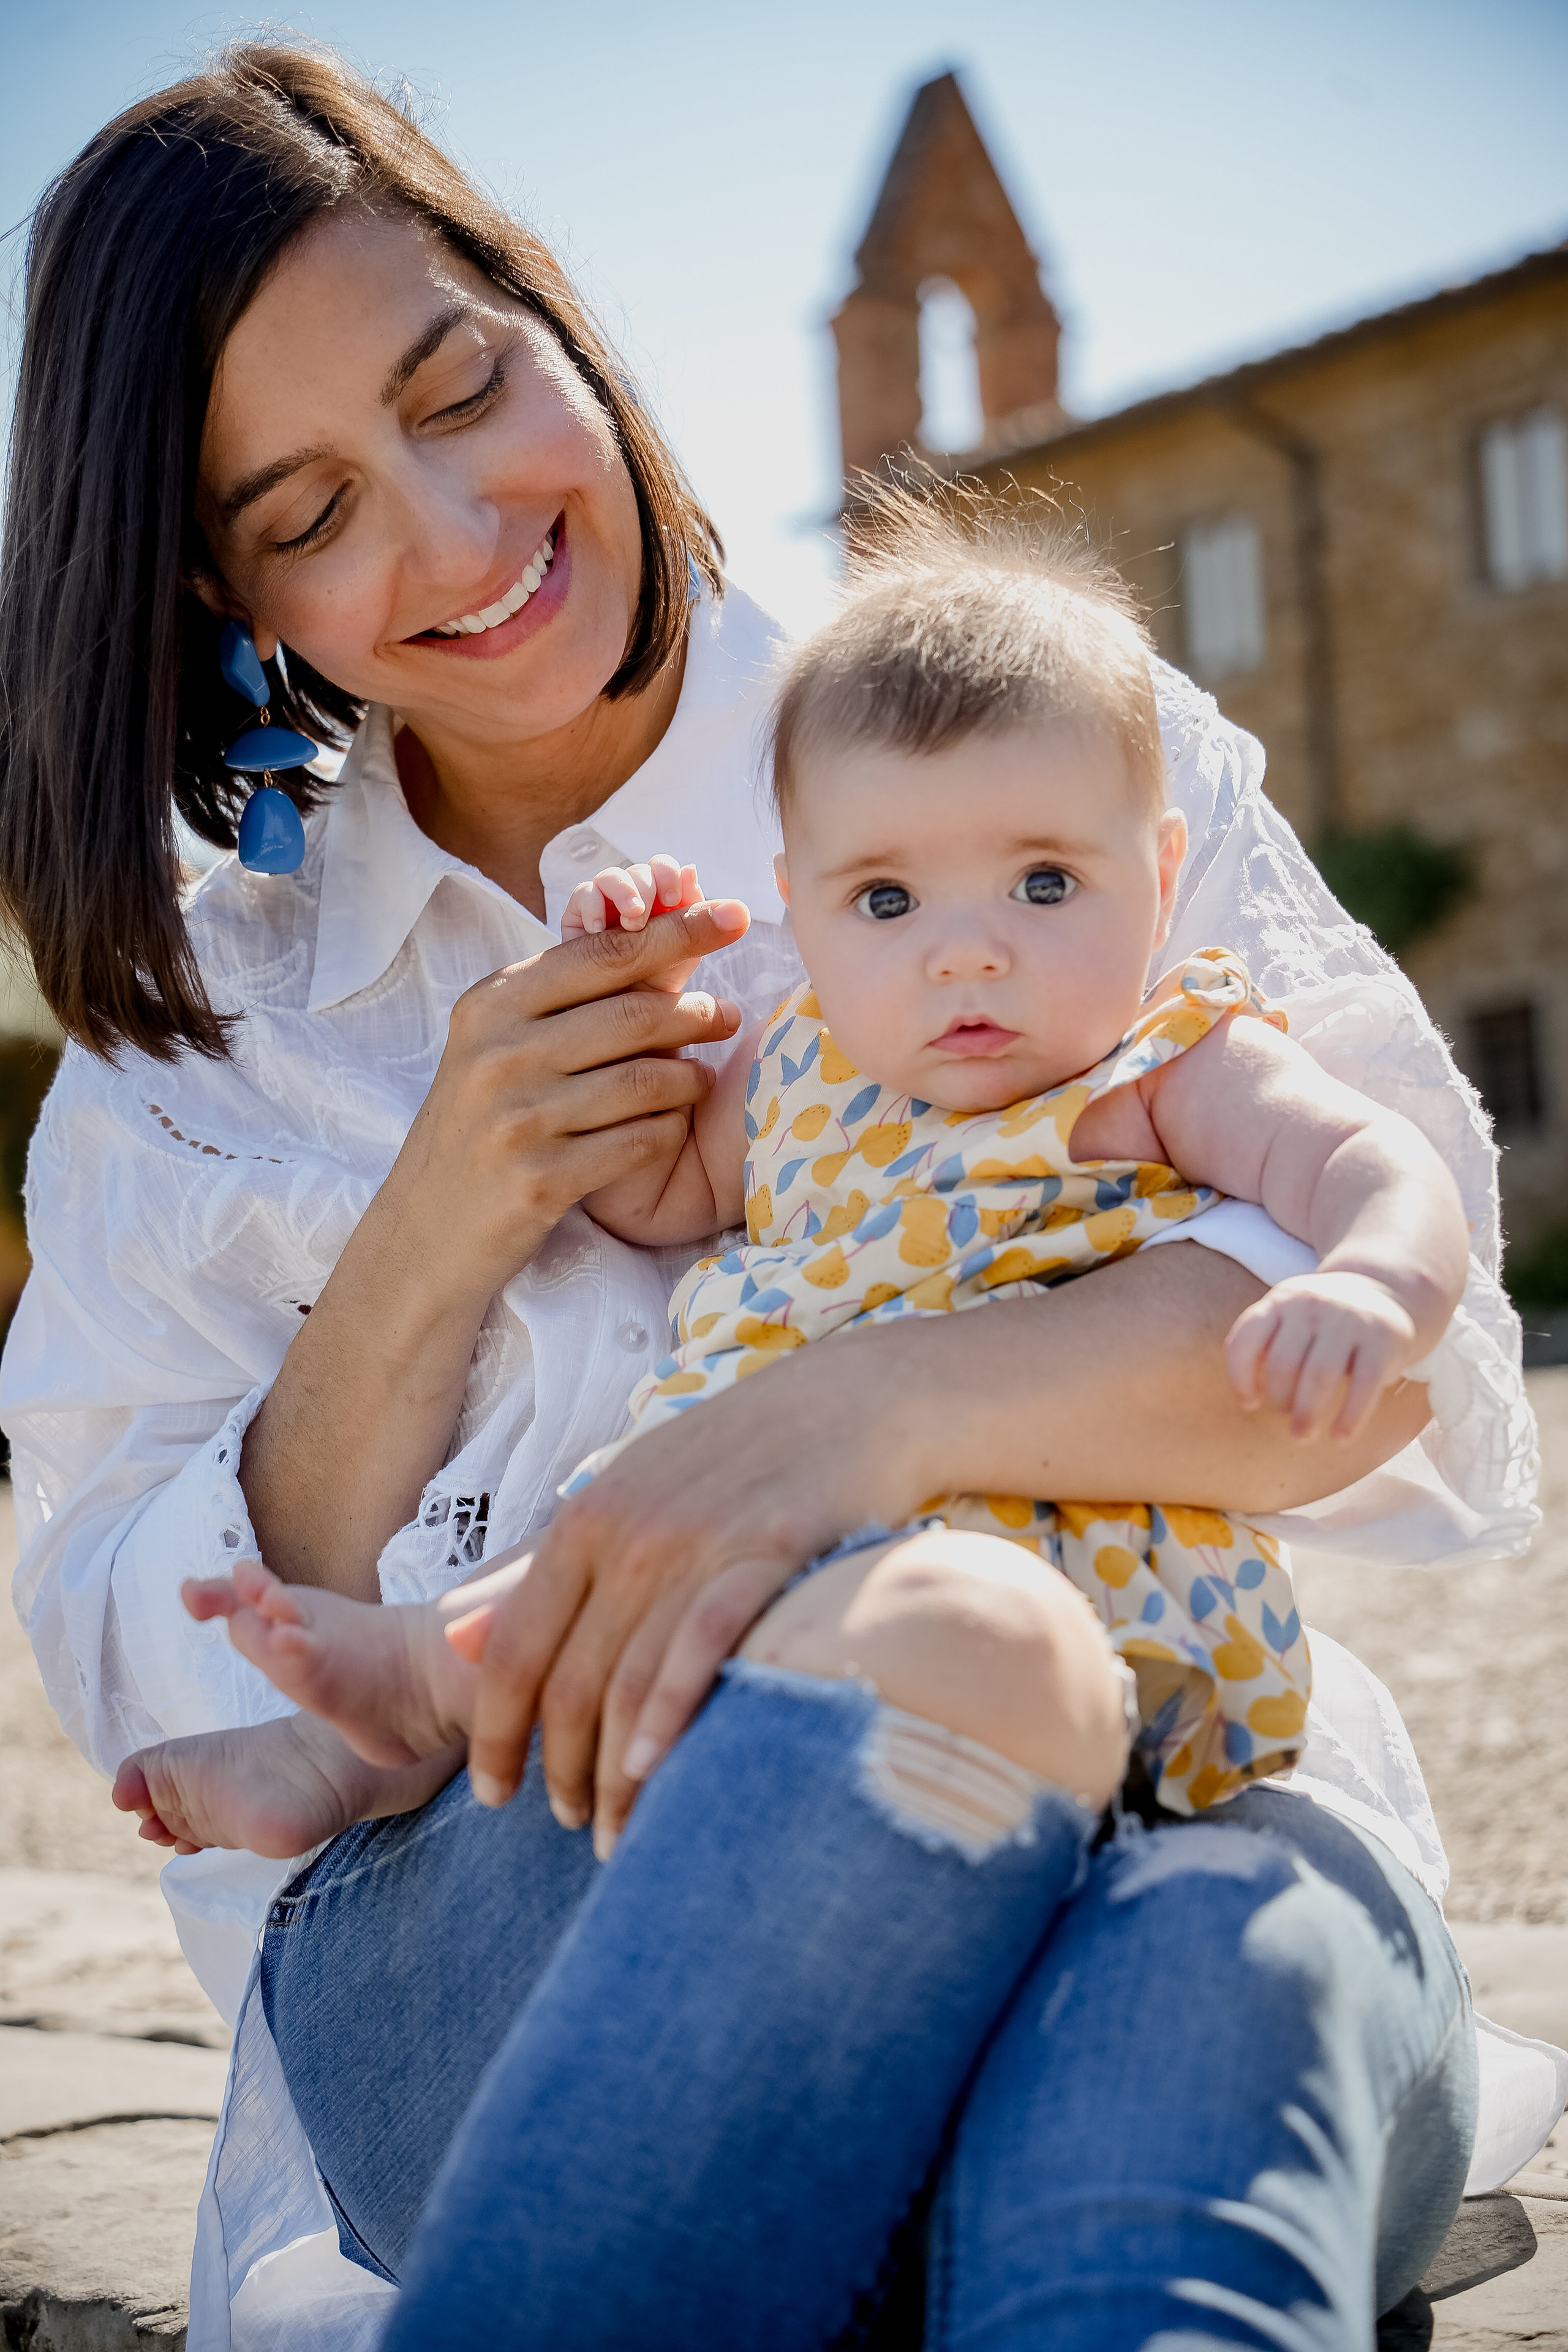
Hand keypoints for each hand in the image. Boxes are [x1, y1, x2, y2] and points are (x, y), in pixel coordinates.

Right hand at [372, 896, 749, 1310]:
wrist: (423, 1233)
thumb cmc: (478, 1129)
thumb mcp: (495, 1048)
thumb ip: (559, 999)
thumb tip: (654, 939)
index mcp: (490, 1006)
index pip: (602, 954)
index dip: (678, 930)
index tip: (734, 912)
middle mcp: (498, 1055)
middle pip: (633, 1015)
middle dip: (698, 1011)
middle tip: (727, 1015)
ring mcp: (517, 1120)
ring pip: (645, 1081)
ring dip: (689, 1079)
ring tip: (699, 1080)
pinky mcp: (540, 1181)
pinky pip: (639, 1142)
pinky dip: (667, 1132)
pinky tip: (669, 1129)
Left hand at [463, 1328, 925, 1856]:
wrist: (850, 1400)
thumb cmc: (734, 1457)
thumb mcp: (626, 1493)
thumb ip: (548, 1569)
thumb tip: (456, 1638)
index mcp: (583, 1521)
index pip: (514, 1650)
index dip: (495, 1734)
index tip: (492, 1796)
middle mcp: (628, 1534)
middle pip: (569, 1683)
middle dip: (561, 1771)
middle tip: (570, 1824)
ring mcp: (697, 1544)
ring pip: (632, 1685)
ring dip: (616, 1776)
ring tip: (618, 1834)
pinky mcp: (768, 1552)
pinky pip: (705, 1648)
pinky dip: (674, 1715)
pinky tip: (660, 1773)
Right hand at [561, 855, 705, 994]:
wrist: (624, 1020)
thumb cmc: (655, 988)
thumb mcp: (682, 956)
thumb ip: (691, 918)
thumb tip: (691, 870)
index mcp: (665, 904)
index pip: (666, 871)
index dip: (669, 874)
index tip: (674, 898)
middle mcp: (636, 901)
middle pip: (641, 870)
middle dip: (647, 886)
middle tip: (646, 919)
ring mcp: (606, 907)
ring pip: (612, 876)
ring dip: (623, 891)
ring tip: (630, 922)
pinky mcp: (578, 919)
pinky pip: (583, 894)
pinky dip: (591, 905)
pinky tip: (598, 930)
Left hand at [1226, 1270, 1419, 1441]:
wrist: (1387, 1292)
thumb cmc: (1323, 1320)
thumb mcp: (1290, 1316)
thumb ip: (1264, 1345)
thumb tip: (1249, 1401)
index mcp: (1281, 1302)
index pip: (1246, 1340)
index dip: (1240, 1378)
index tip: (1250, 1403)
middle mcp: (1312, 1306)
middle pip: (1283, 1363)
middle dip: (1280, 1400)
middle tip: (1288, 1419)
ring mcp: (1349, 1320)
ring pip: (1319, 1375)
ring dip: (1308, 1414)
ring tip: (1303, 1436)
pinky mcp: (1383, 1340)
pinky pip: (1363, 1385)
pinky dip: (1349, 1417)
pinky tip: (1341, 1437)